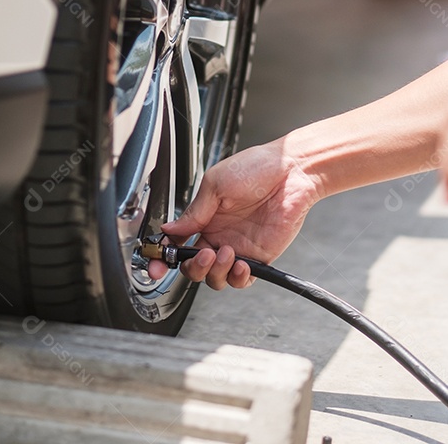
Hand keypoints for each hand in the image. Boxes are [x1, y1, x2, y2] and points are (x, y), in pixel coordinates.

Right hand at [146, 139, 322, 288]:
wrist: (291, 169)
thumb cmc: (256, 167)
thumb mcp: (215, 184)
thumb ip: (193, 212)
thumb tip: (170, 229)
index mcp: (204, 218)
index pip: (178, 244)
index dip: (164, 257)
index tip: (156, 264)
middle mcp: (219, 235)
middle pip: (194, 267)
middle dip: (192, 268)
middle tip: (202, 255)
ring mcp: (238, 247)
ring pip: (215, 277)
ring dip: (214, 271)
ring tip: (224, 252)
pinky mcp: (259, 256)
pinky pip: (242, 279)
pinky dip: (237, 277)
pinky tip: (240, 262)